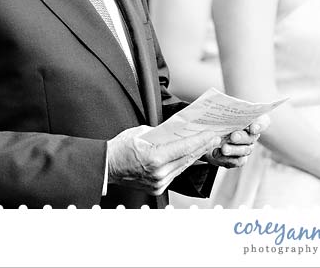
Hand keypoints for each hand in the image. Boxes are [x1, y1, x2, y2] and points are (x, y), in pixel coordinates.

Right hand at [106, 126, 220, 195]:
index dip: (200, 140)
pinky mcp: (157, 188)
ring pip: (182, 167)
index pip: (185, 148)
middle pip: (187, 158)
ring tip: (205, 145)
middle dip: (202, 147)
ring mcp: (158, 183)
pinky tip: (189, 156)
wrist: (105, 167)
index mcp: (155, 158)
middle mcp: (159, 173)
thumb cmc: (120, 148)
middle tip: (214, 138)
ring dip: (194, 156)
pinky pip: (175, 174)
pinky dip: (182, 164)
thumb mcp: (141, 132)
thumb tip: (176, 130)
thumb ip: (161, 132)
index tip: (211, 134)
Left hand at [206, 114, 269, 168]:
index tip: (253, 128)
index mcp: (252, 120)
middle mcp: (251, 135)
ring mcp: (246, 148)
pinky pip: (236, 162)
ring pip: (245, 150)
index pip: (263, 122)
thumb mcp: (220, 113)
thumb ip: (224, 110)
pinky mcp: (238, 160)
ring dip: (234, 150)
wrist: (209, 135)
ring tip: (223, 148)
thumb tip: (217, 104)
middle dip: (242, 137)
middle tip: (233, 136)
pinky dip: (226, 159)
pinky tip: (216, 153)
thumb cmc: (217, 120)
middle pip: (251, 137)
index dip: (260, 125)